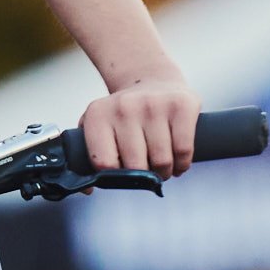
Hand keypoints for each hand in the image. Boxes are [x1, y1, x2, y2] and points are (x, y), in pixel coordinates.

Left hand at [81, 72, 200, 177]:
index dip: (116, 177)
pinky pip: (183, 150)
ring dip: (165, 172)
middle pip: (136, 166)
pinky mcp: (180, 105)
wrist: (151, 79)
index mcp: (98, 115)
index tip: (123, 175)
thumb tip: (87, 191)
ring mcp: (153, 104)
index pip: (103, 163)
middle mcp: (124, 107)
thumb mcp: (98, 125)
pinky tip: (178, 161)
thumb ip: (86, 156)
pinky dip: (183, 164)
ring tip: (163, 167)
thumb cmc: (123, 114)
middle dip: (144, 178)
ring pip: (162, 161)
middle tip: (148, 173)